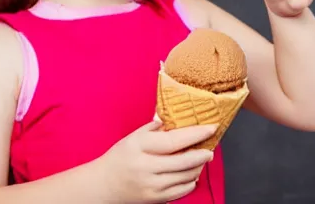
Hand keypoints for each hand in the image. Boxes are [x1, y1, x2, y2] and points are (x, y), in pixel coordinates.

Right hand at [100, 121, 216, 202]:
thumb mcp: (134, 136)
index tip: (211, 127)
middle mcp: (146, 167)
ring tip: (200, 159)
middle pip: (183, 161)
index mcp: (140, 146)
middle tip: (211, 148)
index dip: (195, 134)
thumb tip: (179, 117)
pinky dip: (190, 181)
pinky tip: (190, 173)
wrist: (104, 185)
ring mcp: (151, 186)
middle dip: (202, 154)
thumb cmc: (121, 157)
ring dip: (198, 167)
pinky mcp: (155, 200)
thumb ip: (156, 127)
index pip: (174, 140)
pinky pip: (181, 191)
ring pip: (186, 177)